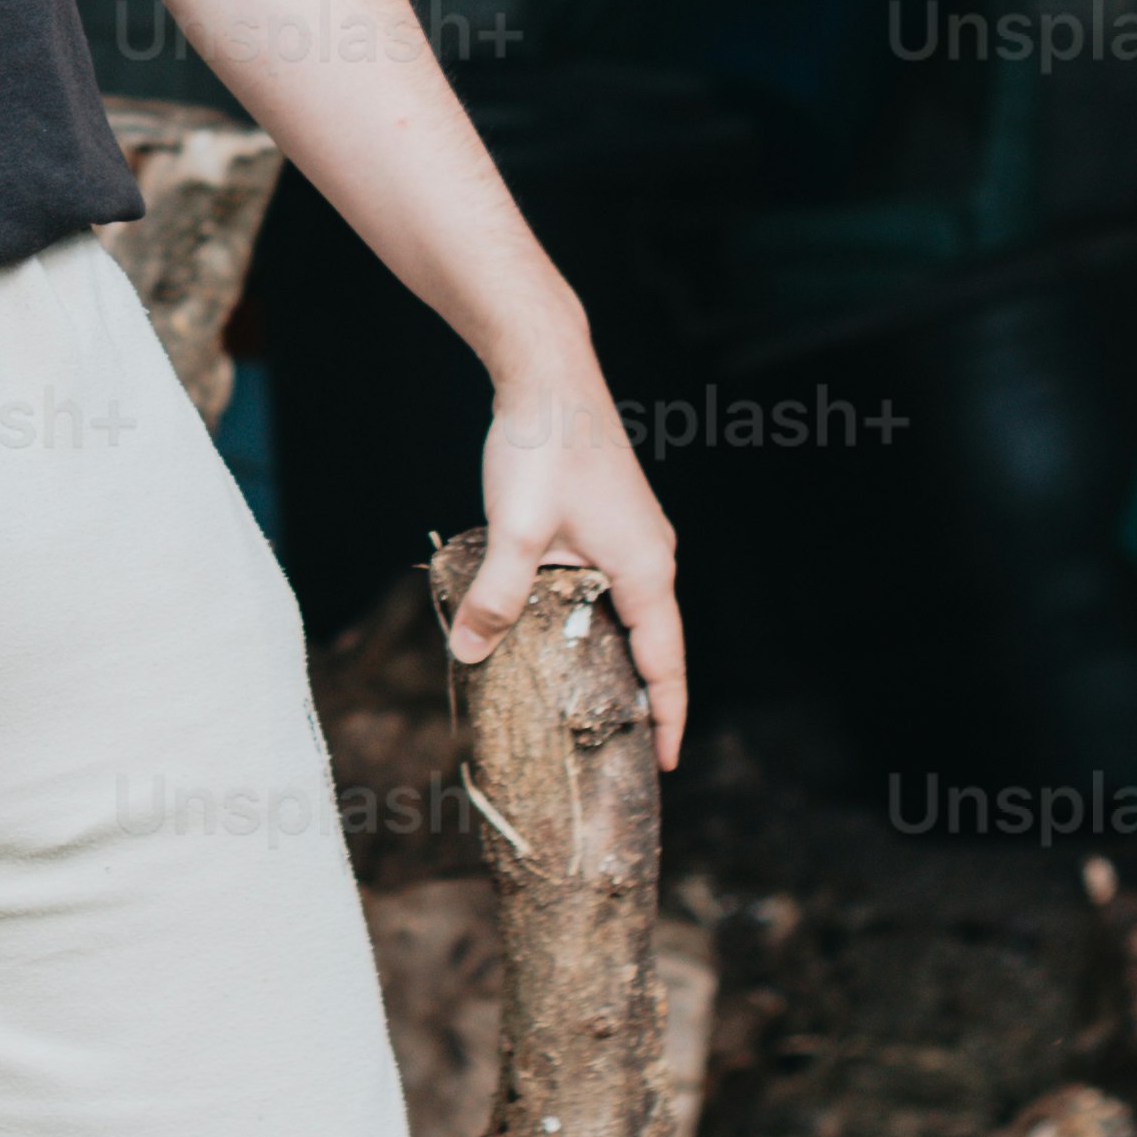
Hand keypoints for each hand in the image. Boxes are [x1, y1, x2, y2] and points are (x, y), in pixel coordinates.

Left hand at [449, 353, 686, 771]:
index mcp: (645, 569)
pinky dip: (597, 618)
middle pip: (654, 644)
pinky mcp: (613, 518)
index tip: (662, 765)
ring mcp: (636, 535)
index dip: (665, 718)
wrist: (547, 371)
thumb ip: (495, 597)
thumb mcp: (513, 530)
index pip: (666, 664)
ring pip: (632, 613)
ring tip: (588, 702)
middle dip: (639, 697)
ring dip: (615, 655)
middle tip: (617, 749)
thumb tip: (470, 656)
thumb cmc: (541, 446)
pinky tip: (561, 630)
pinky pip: (614, 585)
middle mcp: (653, 555)